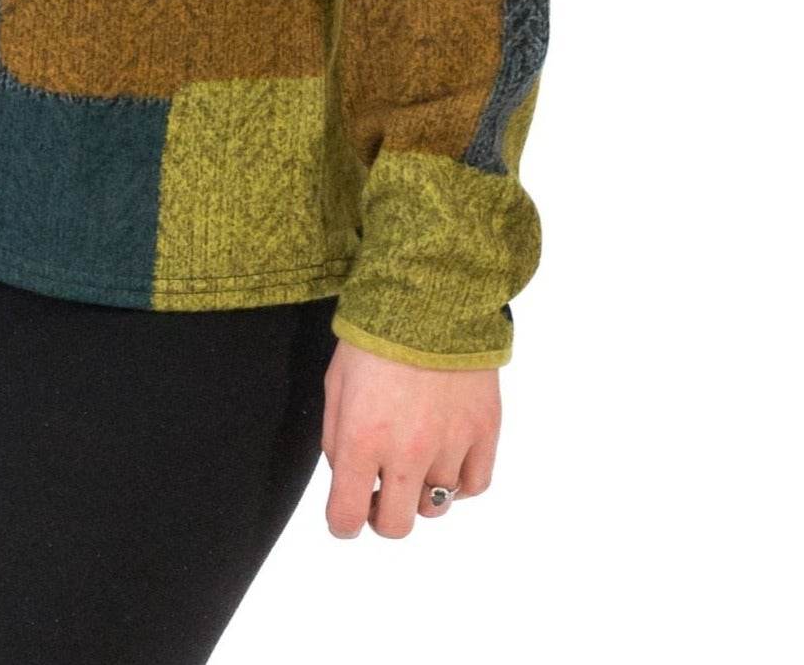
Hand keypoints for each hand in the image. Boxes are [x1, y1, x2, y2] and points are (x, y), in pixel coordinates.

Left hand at [320, 336, 500, 538]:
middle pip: (396, 525)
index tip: (345, 515)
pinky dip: (460, 483)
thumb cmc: (375, 335)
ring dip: (421, 493)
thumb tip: (348, 478)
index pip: (347, 516)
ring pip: (437, 506)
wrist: (430, 294)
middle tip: (379, 492)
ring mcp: (451, 445)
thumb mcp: (336, 383)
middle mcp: (407, 452)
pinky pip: (475, 486)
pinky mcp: (484, 431)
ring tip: (415, 463)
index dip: (342, 523)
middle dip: (382, 516)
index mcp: (362, 439)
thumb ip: (337, 439)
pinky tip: (447, 459)